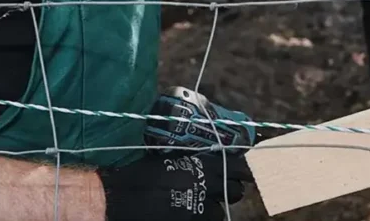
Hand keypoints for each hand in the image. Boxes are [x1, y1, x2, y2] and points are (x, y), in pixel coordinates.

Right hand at [99, 148, 251, 220]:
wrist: (115, 198)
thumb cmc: (135, 174)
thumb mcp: (166, 159)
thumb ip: (190, 159)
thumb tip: (209, 155)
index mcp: (199, 165)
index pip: (238, 167)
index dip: (248, 169)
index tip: (255, 169)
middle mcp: (203, 186)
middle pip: (234, 191)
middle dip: (231, 189)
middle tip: (224, 187)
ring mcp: (196, 210)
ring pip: (220, 212)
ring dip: (214, 208)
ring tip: (201, 204)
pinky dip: (202, 219)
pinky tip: (192, 215)